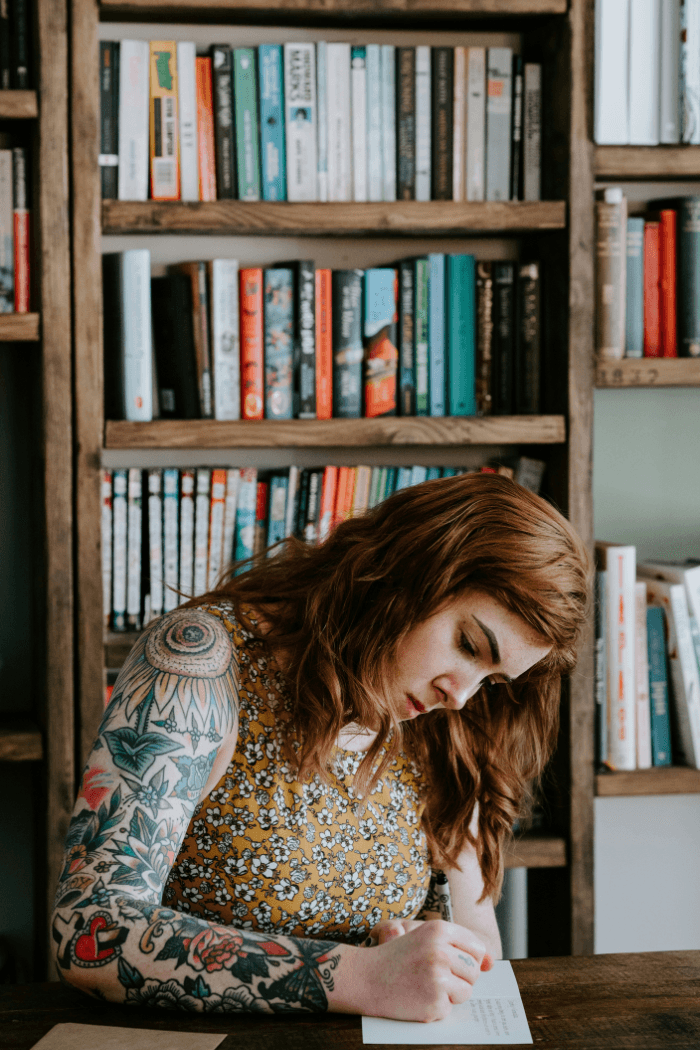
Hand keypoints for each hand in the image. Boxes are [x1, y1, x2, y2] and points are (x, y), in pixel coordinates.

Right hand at [357, 919, 491, 1021]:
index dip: (466, 959)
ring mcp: (438, 976)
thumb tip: (491, 963)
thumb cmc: (397, 957)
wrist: (366, 978)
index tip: (450, 962)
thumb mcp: (427, 940)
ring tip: (425, 986)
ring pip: (466, 991)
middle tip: (433, 975)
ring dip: (450, 994)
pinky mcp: (434, 1001)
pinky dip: (437, 1007)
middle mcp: (441, 950)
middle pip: (474, 971)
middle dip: (459, 977)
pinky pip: (450, 1008)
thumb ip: (460, 947)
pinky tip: (418, 997)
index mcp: (439, 929)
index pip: (476, 948)